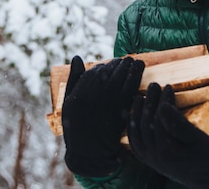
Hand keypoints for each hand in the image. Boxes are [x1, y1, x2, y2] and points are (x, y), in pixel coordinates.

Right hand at [62, 56, 143, 176]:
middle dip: (120, 64)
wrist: (90, 151)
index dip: (105, 66)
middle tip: (126, 60)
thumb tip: (77, 57)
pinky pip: (131, 87)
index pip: (96, 71)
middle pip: (111, 71)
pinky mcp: (122, 108)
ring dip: (130, 67)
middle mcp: (94, 95)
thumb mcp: (69, 103)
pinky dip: (136, 77)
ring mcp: (109, 101)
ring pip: (122, 76)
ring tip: (135, 63)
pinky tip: (140, 74)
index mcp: (80, 93)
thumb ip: (74, 79)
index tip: (111, 64)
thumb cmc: (77, 126)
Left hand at [128, 83, 208, 188]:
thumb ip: (178, 124)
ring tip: (140, 97)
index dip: (162, 101)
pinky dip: (133, 130)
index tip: (168, 87)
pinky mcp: (152, 162)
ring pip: (136, 135)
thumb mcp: (198, 138)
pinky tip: (134, 118)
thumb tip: (163, 106)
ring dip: (137, 114)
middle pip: (145, 125)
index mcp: (166, 150)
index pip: (158, 120)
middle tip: (154, 86)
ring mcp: (151, 161)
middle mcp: (154, 157)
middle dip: (149, 103)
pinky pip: (136, 145)